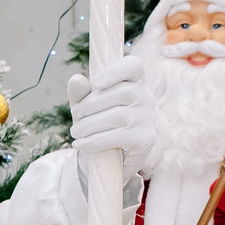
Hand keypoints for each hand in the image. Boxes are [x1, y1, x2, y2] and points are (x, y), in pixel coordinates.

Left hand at [68, 54, 156, 179]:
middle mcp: (146, 96)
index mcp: (135, 81)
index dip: (115, 71)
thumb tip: (76, 80)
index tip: (96, 82)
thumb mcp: (85, 106)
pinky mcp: (145, 139)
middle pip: (120, 93)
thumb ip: (80, 92)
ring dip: (88, 125)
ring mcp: (148, 118)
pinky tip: (81, 144)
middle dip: (90, 105)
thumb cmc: (98, 123)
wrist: (110, 158)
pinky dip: (93, 141)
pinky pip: (117, 136)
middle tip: (76, 115)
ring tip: (76, 132)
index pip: (133, 65)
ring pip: (117, 116)